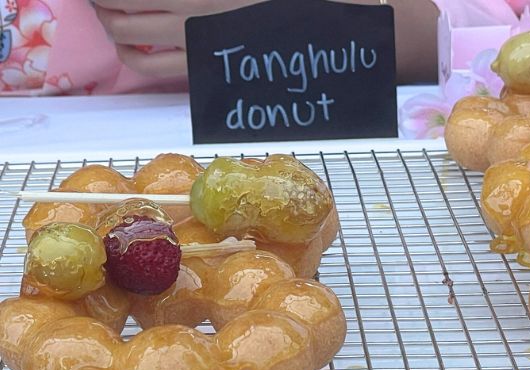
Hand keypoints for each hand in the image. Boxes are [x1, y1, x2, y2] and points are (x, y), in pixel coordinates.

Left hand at [92, 0, 259, 76]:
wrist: (292, 25)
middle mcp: (184, 8)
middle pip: (117, 5)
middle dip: (101, 1)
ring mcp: (188, 38)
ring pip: (125, 35)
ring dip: (109, 24)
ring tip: (109, 17)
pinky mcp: (196, 63)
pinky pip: (151, 67)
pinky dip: (129, 56)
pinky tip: (127, 48)